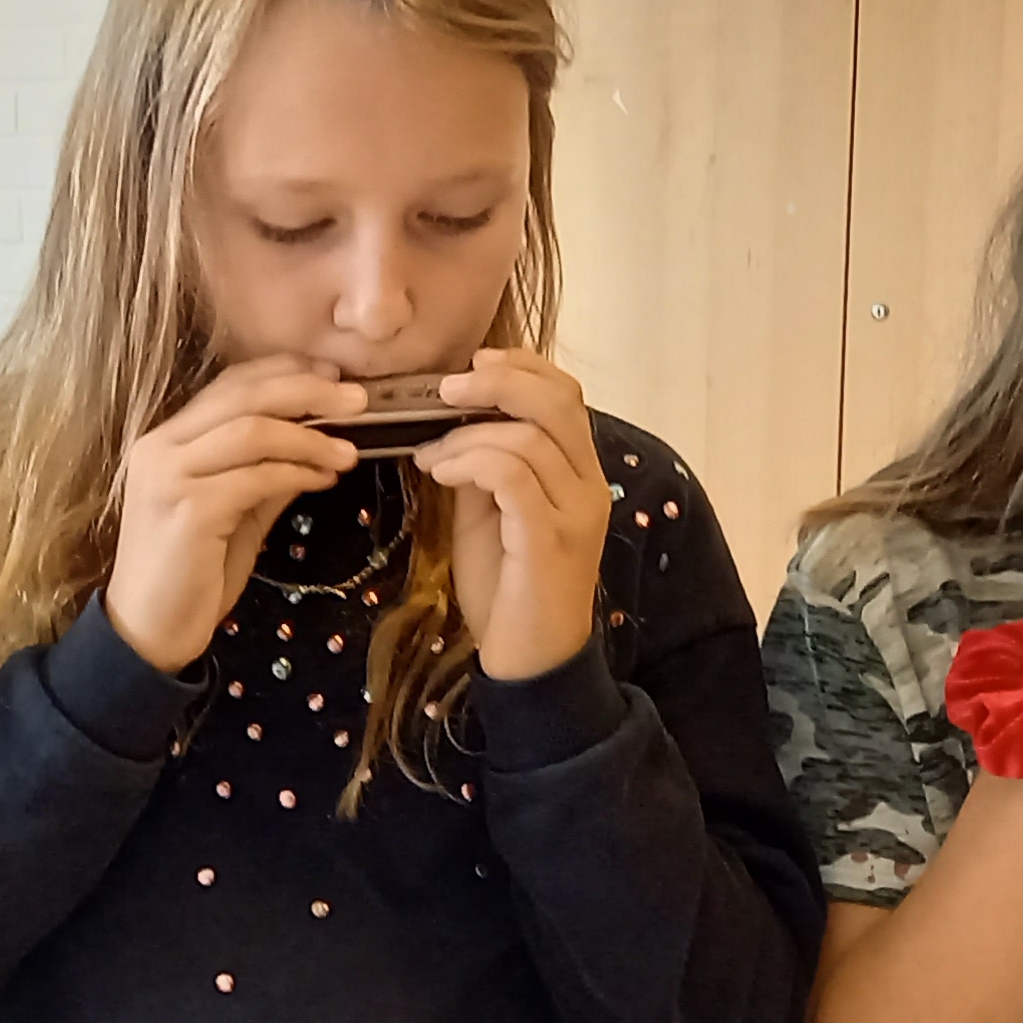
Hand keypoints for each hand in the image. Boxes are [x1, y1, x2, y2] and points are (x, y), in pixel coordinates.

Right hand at [104, 357, 363, 672]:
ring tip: (348, 452)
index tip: (332, 376)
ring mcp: (169, 476)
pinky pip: (255, 477)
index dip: (284, 372)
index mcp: (166, 440)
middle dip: (307, 390)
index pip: (229, 384)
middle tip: (358, 399)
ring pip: (251, 431)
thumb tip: (317, 444)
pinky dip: (297, 474)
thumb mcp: (235, 516)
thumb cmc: (190, 578)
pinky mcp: (187, 509)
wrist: (148, 633)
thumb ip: (264, 476)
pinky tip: (323, 481)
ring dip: (309, 438)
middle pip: (242, 395)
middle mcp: (160, 448)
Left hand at [421, 350, 608, 681]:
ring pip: (529, 438)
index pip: (566, 395)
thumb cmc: (507, 588)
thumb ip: (485, 466)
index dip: (523, 367)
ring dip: (467, 436)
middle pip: (558, 402)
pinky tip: (442, 472)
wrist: (529, 660)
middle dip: (497, 382)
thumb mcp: (490, 514)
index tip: (474, 362)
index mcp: (580, 473)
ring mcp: (575, 514)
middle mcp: (589, 486)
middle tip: (445, 390)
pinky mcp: (550, 541)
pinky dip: (471, 461)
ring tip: (432, 457)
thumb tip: (454, 426)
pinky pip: (514, 477)